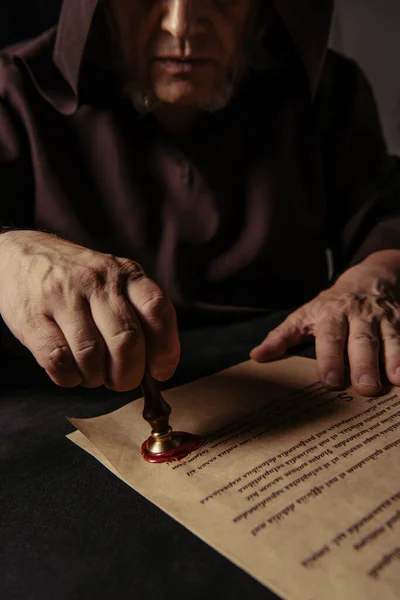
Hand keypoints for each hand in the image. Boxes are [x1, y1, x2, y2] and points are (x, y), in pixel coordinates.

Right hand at [0, 231, 179, 390]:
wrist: (20, 257)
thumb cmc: (79, 282)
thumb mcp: (115, 282)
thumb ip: (139, 315)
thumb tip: (157, 368)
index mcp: (126, 274)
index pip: (157, 310)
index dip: (165, 349)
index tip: (159, 372)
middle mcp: (97, 281)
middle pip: (126, 340)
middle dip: (128, 375)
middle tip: (122, 380)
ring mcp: (63, 298)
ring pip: (91, 355)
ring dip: (96, 378)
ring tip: (93, 373)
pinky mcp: (33, 318)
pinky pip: (58, 361)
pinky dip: (70, 377)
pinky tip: (71, 370)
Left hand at [250, 262, 399, 396]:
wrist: (368, 279)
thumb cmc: (329, 306)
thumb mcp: (303, 316)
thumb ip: (281, 337)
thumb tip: (256, 357)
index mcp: (331, 315)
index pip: (330, 338)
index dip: (330, 359)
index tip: (330, 381)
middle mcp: (359, 315)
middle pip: (362, 340)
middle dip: (364, 364)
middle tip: (365, 389)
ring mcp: (385, 318)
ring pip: (391, 338)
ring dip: (395, 359)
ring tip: (397, 381)